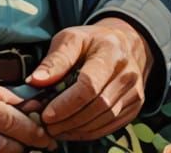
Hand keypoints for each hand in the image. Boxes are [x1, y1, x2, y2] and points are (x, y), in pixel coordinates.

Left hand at [23, 19, 153, 141]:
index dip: (66, 103)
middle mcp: (127, 73)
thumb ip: (55, 60)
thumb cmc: (91, 41)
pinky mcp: (135, 106)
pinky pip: (112, 125)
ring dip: (78, 129)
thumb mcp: (71, 39)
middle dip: (69, 120)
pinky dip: (90, 132)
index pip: (89, 85)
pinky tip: (72, 131)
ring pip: (105, 119)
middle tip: (47, 126)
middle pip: (98, 105)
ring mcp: (135, 92)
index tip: (46, 114)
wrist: (123, 44)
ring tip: (56, 130)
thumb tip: (34, 81)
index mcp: (110, 51)